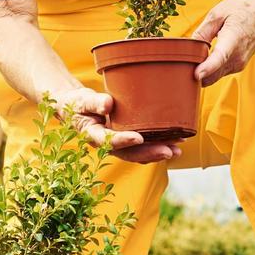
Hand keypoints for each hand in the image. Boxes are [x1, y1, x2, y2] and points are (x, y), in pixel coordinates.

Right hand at [51, 86, 181, 163]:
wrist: (77, 110)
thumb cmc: (78, 104)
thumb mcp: (82, 100)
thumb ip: (94, 102)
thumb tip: (108, 104)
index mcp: (93, 136)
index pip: (108, 140)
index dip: (123, 140)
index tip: (138, 138)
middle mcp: (107, 145)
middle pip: (129, 153)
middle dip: (149, 153)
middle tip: (168, 151)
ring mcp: (118, 145)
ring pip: (138, 154)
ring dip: (157, 153)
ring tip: (177, 150)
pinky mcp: (126, 141)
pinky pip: (142, 148)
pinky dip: (157, 147)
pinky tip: (174, 144)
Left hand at [190, 0, 254, 86]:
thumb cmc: (241, 9)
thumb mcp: (218, 13)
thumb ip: (203, 31)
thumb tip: (189, 46)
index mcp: (233, 38)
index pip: (220, 57)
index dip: (207, 68)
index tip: (196, 74)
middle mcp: (239, 55)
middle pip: (213, 74)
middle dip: (196, 71)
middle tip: (184, 60)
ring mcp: (240, 63)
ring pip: (215, 76)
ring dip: (203, 70)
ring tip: (199, 53)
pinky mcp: (239, 66)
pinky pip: (220, 73)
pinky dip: (211, 68)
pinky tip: (209, 54)